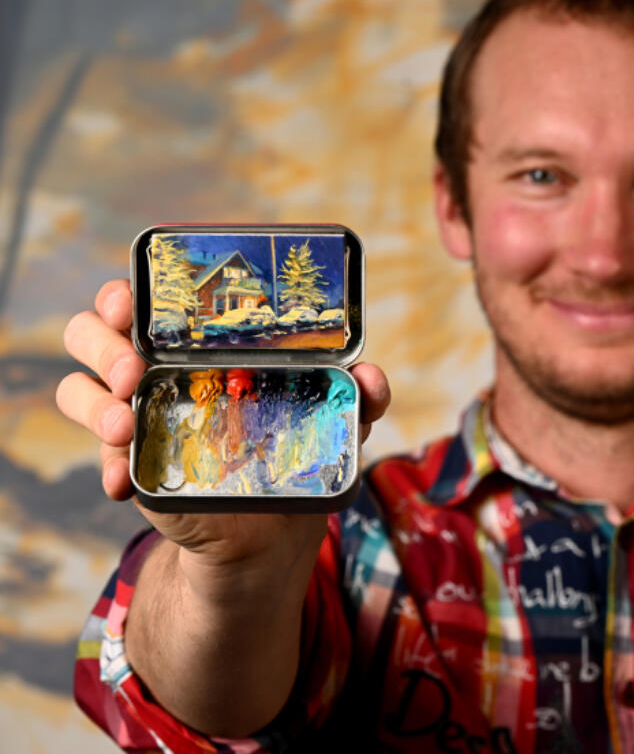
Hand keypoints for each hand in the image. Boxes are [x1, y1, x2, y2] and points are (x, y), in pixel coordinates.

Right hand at [56, 279, 391, 568]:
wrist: (272, 525)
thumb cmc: (296, 446)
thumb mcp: (333, 419)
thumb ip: (360, 396)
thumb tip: (371, 377)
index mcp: (196, 341)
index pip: (143, 298)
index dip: (126, 292)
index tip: (132, 302)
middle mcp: (155, 367)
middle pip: (93, 331)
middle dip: (103, 342)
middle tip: (134, 369)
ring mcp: (134, 413)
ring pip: (78, 386)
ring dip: (93, 401)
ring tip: (122, 423)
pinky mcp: (130, 460)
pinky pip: (98, 453)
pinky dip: (107, 464)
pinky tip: (125, 480)